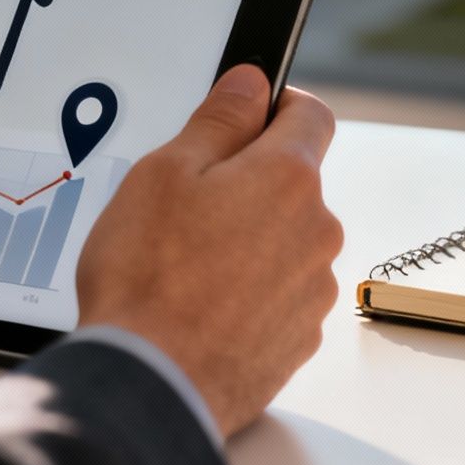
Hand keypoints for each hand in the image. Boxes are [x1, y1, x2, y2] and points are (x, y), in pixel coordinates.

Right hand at [74, 65, 340, 437]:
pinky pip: (278, 293)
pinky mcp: (299, 338)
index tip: (246, 113)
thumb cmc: (147, 278)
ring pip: (285, 240)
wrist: (150, 383)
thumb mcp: (164, 172)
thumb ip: (218, 119)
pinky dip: (248, 291)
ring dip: (249, 240)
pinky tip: (200, 304)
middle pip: (293, 182)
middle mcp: (316, 231)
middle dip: (249, 182)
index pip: (311, 114)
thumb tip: (252, 82)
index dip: (276, 104)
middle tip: (187, 204)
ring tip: (185, 265)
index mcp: (288, 178)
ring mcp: (312, 289)